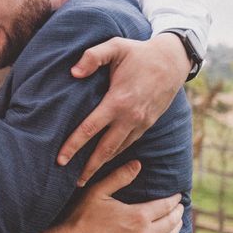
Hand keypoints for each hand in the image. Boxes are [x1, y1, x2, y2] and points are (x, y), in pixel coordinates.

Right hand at [24, 160, 183, 232]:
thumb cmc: (82, 218)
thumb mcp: (98, 192)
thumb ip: (119, 177)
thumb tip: (138, 164)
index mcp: (138, 216)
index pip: (165, 206)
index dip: (173, 200)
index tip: (178, 195)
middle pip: (170, 222)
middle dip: (178, 213)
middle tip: (180, 207)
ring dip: (175, 229)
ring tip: (176, 222)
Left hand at [58, 33, 190, 185]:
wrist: (172, 60)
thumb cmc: (138, 52)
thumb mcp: (115, 47)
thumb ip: (92, 56)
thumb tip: (73, 72)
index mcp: (118, 101)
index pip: (90, 128)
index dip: (73, 145)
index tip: (60, 160)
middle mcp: (130, 117)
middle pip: (105, 149)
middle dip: (88, 168)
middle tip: (72, 185)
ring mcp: (141, 123)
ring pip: (118, 150)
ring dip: (102, 165)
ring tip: (86, 178)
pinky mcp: (148, 124)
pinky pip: (129, 144)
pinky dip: (116, 155)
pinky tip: (105, 160)